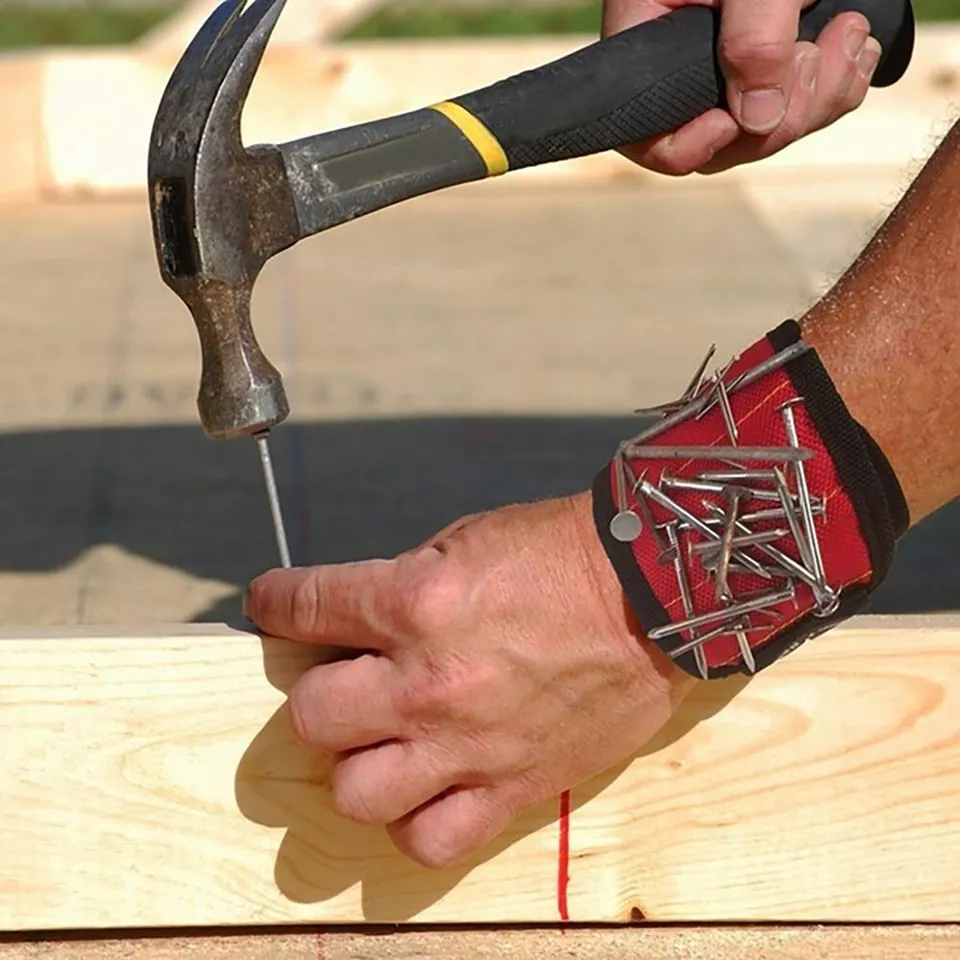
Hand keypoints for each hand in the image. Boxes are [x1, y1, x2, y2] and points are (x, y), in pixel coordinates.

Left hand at [243, 492, 693, 867]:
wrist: (652, 593)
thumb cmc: (558, 554)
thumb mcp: (465, 544)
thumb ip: (400, 588)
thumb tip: (353, 620)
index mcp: (414, 603)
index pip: (302, 608)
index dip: (274, 602)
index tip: (271, 604)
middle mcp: (429, 682)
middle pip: (310, 718)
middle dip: (316, 696)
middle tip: (346, 684)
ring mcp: (469, 745)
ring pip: (354, 793)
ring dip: (356, 764)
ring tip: (383, 742)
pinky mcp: (513, 787)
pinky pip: (430, 841)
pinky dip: (414, 820)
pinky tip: (425, 788)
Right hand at [602, 0, 882, 173]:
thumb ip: (753, 40)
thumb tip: (757, 121)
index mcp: (647, 33)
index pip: (644, 132)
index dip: (687, 145)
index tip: (734, 117)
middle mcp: (678, 61)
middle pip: (716, 141)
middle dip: (778, 117)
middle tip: (817, 55)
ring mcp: (723, 66)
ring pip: (762, 129)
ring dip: (817, 97)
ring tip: (848, 38)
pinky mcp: (764, 63)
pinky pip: (792, 106)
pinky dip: (832, 88)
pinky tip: (852, 48)